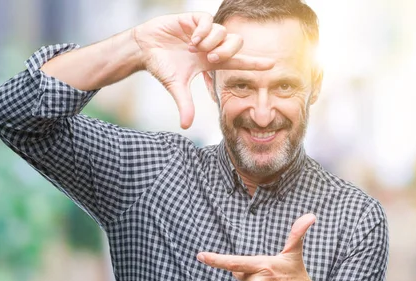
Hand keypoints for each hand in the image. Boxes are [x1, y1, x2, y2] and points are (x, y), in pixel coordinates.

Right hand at [132, 13, 274, 128]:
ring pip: (223, 32)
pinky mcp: (193, 19)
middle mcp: (211, 45)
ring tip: (194, 48)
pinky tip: (191, 38)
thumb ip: (185, 104)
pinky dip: (203, 31)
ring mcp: (203, 31)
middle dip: (228, 52)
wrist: (143, 49)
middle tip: (211, 59)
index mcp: (211, 61)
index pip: (238, 61)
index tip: (272, 64)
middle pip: (236, 43)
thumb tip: (186, 126)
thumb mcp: (175, 86)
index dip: (254, 63)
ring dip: (211, 43)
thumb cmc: (161, 66)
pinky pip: (209, 21)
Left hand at [197, 214, 317, 280]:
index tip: (200, 256)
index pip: (234, 262)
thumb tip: (310, 215)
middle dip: (248, 272)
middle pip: (238, 274)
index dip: (215, 259)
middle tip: (266, 274)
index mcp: (263, 266)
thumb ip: (297, 233)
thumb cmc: (297, 276)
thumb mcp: (294, 254)